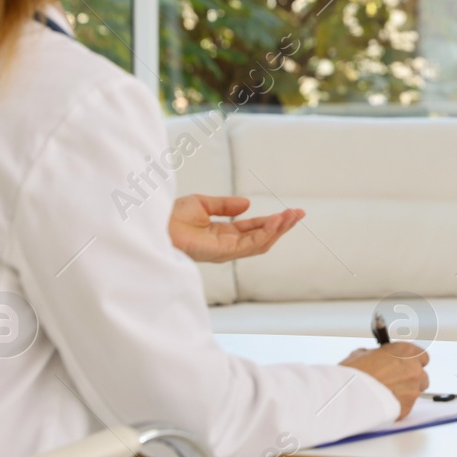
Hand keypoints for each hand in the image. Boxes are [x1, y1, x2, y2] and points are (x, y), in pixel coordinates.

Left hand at [168, 194, 304, 263]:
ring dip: (280, 229)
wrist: (156, 226)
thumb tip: (247, 204)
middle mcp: (227, 245)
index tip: (289, 211)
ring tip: (294, 215)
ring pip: (261, 243)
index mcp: (222, 234)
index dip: (271, 220)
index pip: (253, 228)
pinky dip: (266, 232)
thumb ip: (225, 205)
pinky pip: (251, 244)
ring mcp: (226, 251)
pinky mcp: (224, 252)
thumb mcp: (202, 204)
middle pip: (262, 237)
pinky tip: (277, 220)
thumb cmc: (170, 218)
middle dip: (282, 225)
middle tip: (300, 212)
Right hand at [341, 343, 430, 420]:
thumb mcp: (362, 354)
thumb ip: (376, 355)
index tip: (403, 364)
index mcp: (406, 351)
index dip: (411, 361)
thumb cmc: (354, 373)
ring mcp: (413, 389)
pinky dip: (398, 405)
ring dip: (407, 391)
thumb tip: (374, 358)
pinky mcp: (408, 407)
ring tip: (388, 393)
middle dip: (411, 377)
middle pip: (421, 374)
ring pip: (416, 390)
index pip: (421, 355)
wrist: (349, 395)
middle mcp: (414, 369)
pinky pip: (407, 405)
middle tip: (396, 380)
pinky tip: (383, 403)